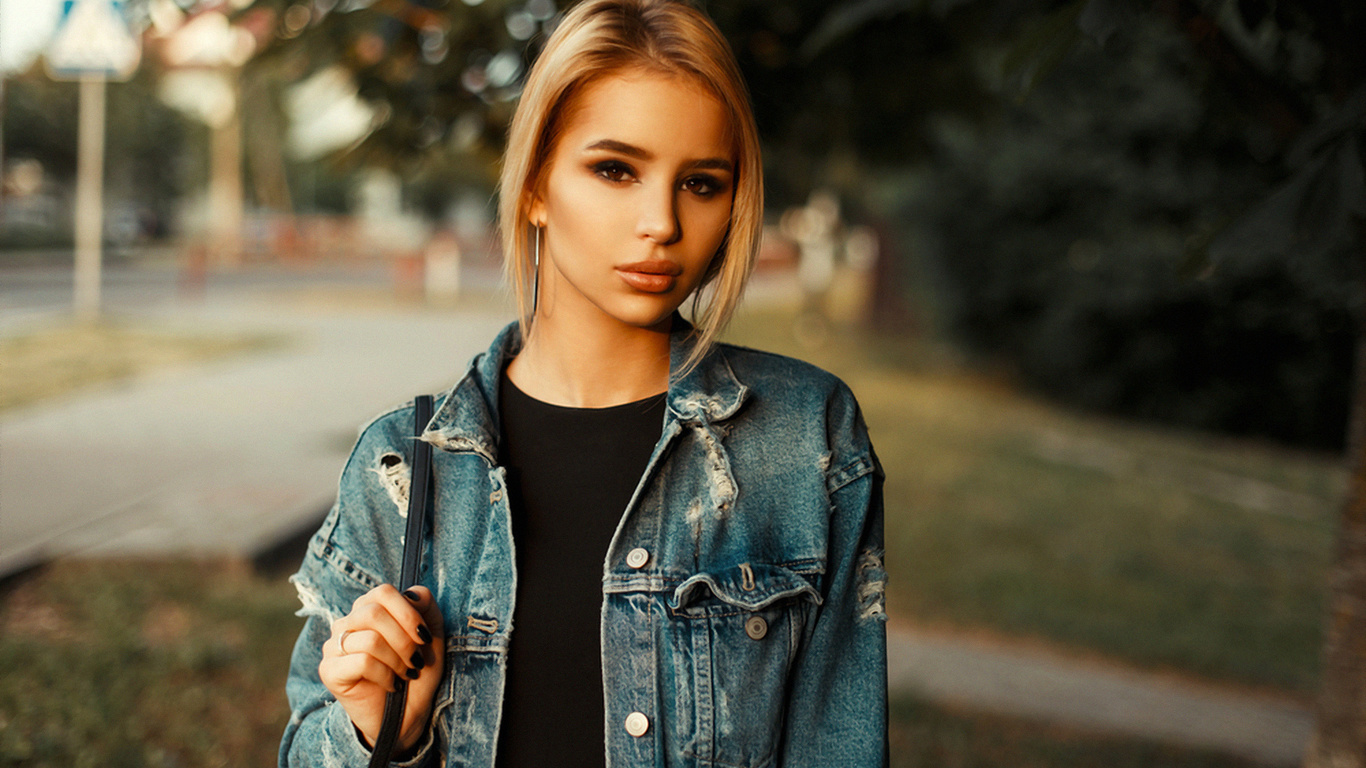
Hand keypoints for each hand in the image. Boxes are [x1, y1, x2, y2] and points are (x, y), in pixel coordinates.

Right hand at [319, 585, 445, 753]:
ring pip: (370, 640)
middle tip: (416, 661)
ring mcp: (333, 647)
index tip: (425, 636)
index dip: (408, 613)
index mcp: (367, 609)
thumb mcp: (430, 635)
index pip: (383, 592)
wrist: (406, 715)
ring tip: (406, 673)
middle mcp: (346, 623)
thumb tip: (412, 594)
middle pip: (374, 613)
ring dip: (397, 660)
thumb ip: (426, 606)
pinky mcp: (329, 671)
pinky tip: (392, 685)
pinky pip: (362, 662)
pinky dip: (386, 674)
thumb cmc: (416, 671)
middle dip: (404, 640)